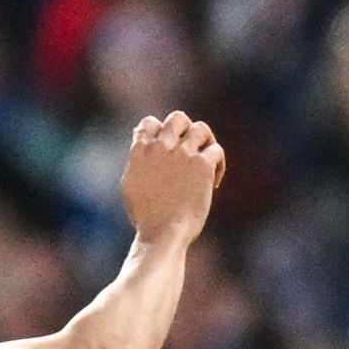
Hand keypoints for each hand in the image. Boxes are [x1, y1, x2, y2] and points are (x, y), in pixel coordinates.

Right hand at [123, 110, 224, 244]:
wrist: (163, 231)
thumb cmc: (146, 216)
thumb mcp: (130, 184)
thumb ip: (137, 161)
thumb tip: (141, 147)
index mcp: (140, 151)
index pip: (149, 123)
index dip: (160, 132)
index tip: (166, 147)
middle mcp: (161, 147)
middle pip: (178, 118)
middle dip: (186, 130)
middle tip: (190, 149)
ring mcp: (182, 154)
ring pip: (201, 129)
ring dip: (205, 142)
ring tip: (205, 160)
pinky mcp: (203, 166)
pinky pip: (216, 150)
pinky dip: (218, 164)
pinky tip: (213, 182)